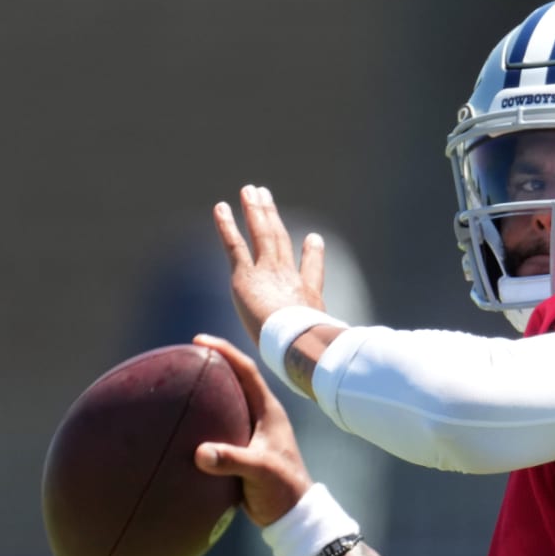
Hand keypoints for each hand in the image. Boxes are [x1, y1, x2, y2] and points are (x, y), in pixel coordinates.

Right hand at [193, 333, 311, 526]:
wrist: (292, 514)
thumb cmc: (282, 490)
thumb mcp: (259, 472)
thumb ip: (232, 460)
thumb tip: (200, 453)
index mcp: (269, 412)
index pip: (247, 371)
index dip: (226, 352)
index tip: (200, 341)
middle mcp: (261, 416)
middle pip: (235, 380)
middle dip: (213, 364)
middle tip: (186, 355)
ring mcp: (253, 432)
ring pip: (227, 403)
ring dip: (207, 391)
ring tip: (180, 383)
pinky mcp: (244, 448)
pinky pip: (219, 426)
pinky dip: (202, 420)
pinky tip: (180, 426)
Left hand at [214, 184, 328, 345]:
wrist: (299, 342)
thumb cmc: (312, 352)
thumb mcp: (320, 350)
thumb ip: (324, 351)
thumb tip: (335, 365)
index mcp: (309, 294)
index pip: (312, 270)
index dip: (312, 253)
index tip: (313, 238)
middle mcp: (290, 277)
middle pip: (281, 240)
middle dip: (273, 217)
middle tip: (266, 196)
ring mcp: (269, 273)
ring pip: (262, 234)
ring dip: (255, 210)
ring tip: (250, 190)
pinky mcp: (246, 277)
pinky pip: (235, 245)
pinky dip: (227, 225)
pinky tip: (220, 208)